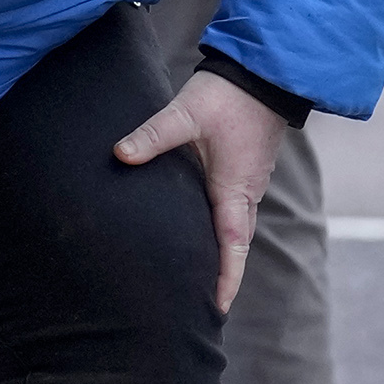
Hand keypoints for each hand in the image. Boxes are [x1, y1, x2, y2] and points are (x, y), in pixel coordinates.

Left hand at [117, 67, 290, 313]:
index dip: (226, 279)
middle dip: (223, 278)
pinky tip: (202, 236)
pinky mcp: (243, 173)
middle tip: (202, 307)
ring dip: (223, 257)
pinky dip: (222, 235)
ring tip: (201, 280)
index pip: (233, 246)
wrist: (263, 74)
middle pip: (235, 247)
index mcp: (234, 189)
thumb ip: (152, 135)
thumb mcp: (186, 114)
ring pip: (234, 231)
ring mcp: (247, 184)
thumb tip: (120, 155)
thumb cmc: (227, 97)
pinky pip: (233, 214)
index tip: (217, 309)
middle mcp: (245, 193)